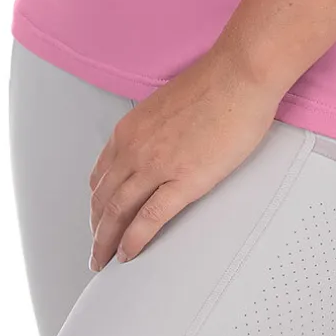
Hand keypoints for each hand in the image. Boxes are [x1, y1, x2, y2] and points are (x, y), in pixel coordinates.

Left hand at [88, 48, 284, 268]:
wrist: (239, 75)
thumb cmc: (214, 85)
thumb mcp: (166, 107)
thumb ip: (152, 132)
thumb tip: (155, 150)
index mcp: (129, 130)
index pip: (101, 176)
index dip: (96, 203)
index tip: (96, 220)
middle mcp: (134, 148)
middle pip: (103, 199)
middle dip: (96, 229)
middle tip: (96, 250)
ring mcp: (157, 165)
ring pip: (118, 212)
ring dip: (107, 241)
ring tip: (104, 261)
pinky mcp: (184, 180)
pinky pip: (149, 219)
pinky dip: (134, 241)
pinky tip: (129, 255)